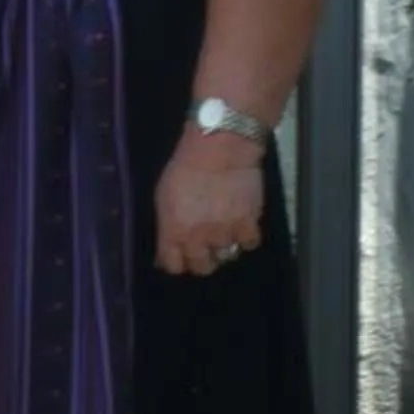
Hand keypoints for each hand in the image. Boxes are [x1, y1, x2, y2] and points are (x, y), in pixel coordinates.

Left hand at [154, 125, 264, 277]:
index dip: (177, 261)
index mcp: (174, 230)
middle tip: (206, 242)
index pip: (173, 265)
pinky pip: (249, 243)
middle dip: (203, 257)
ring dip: (225, 244)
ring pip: (227, 256)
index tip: (181, 254)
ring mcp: (225, 234)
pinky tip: (243, 219)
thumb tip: (165, 248)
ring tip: (225, 224)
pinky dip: (247, 234)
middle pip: (202, 267)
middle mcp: (198, 239)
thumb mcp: (164, 194)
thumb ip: (166, 225)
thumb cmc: (186, 165)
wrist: (220, 147)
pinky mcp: (248, 226)